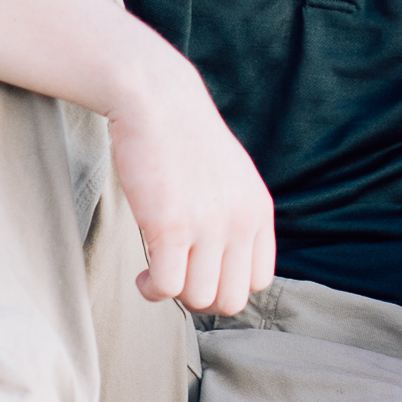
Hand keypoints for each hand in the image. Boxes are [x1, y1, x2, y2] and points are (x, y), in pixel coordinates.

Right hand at [107, 57, 275, 315]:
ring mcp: (209, 226)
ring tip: (156, 275)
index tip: (200, 273)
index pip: (259, 280)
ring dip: (173, 296)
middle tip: (177, 278)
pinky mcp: (170, 226)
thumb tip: (226, 261)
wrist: (159, 102)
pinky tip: (142, 274)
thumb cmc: (187, 141)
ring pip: (199, 298)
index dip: (226, 285)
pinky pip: (167, 287)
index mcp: (259, 212)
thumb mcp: (233, 178)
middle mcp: (241, 222)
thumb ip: (238, 216)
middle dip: (200, 299)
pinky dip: (152, 290)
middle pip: (231, 299)